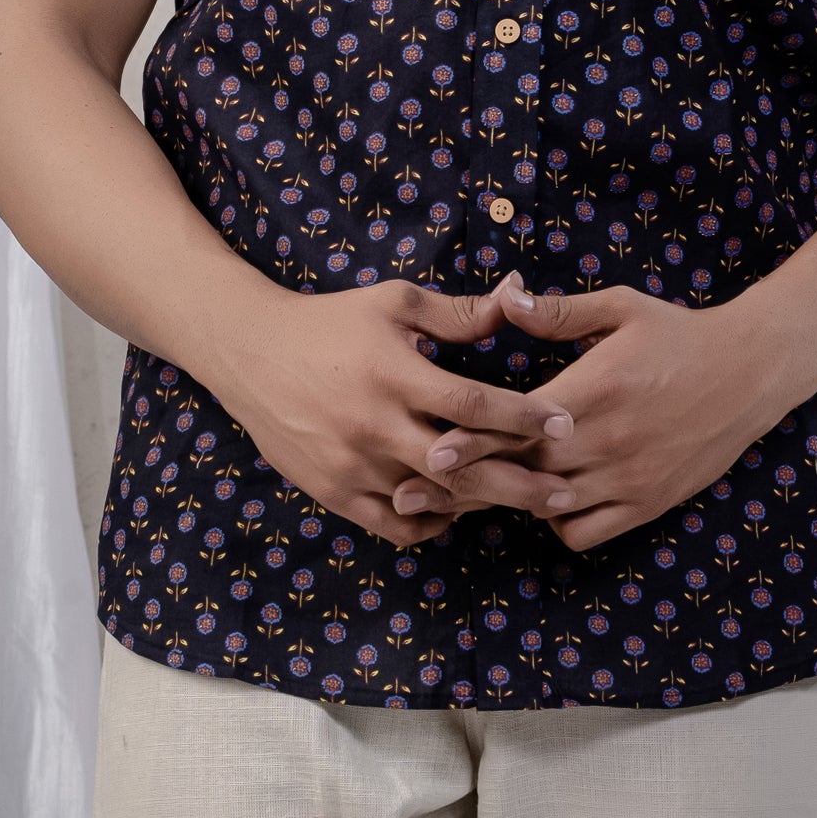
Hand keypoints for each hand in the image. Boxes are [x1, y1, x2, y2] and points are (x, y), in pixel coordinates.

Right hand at [208, 276, 577, 548]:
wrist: (251, 354)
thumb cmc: (331, 322)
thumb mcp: (394, 304)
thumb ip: (459, 313)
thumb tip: (518, 293)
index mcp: (393, 374)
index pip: (471, 404)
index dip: (522, 417)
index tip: (564, 424)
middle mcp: (375, 425)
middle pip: (462, 468)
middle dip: (521, 483)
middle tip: (565, 489)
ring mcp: (353, 466)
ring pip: (433, 501)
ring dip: (481, 504)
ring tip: (524, 500)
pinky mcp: (335, 492)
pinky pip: (396, 524)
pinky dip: (433, 520)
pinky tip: (458, 507)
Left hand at [390, 283, 791, 551]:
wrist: (749, 371)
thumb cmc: (678, 332)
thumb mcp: (619, 308)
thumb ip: (558, 312)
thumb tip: (505, 298)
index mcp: (593, 391)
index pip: (517, 425)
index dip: (470, 440)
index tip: (429, 450)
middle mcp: (606, 442)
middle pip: (522, 472)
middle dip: (470, 479)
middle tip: (417, 486)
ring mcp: (628, 479)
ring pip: (549, 507)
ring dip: (512, 499)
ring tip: (470, 496)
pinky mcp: (647, 504)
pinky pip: (586, 531)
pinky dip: (559, 522)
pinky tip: (545, 500)